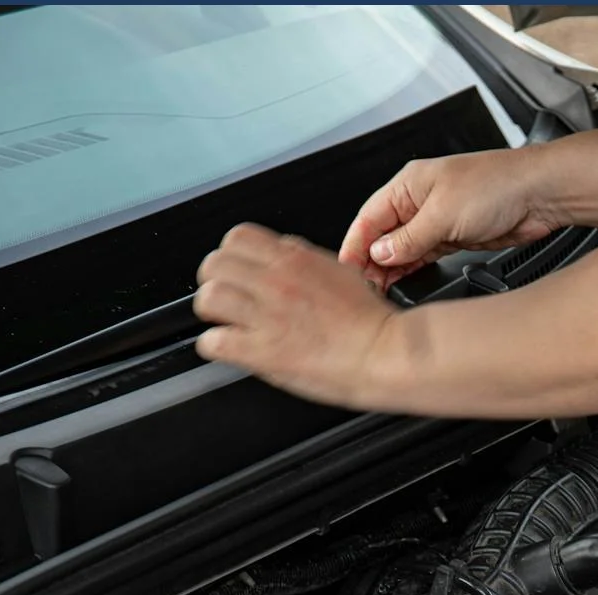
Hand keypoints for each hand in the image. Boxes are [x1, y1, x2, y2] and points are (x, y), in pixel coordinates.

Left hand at [194, 224, 404, 410]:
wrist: (388, 353)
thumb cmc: (373, 322)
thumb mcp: (342, 272)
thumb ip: (306, 260)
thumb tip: (286, 251)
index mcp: (295, 260)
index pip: (236, 238)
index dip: (231, 256)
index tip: (237, 272)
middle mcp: (276, 282)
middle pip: (214, 265)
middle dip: (216, 282)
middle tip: (227, 298)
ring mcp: (267, 316)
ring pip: (208, 298)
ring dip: (213, 313)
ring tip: (226, 323)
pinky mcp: (263, 351)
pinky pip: (213, 342)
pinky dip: (216, 346)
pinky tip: (231, 349)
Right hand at [339, 150, 564, 290]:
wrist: (538, 194)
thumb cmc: (497, 184)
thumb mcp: (443, 214)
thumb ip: (409, 238)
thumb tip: (381, 253)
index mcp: (408, 185)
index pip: (368, 217)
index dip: (355, 244)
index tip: (347, 269)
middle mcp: (419, 201)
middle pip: (383, 235)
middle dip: (370, 260)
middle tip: (363, 287)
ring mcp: (437, 219)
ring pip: (403, 248)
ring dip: (390, 268)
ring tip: (378, 289)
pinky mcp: (455, 236)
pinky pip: (425, 254)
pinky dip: (412, 268)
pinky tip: (402, 280)